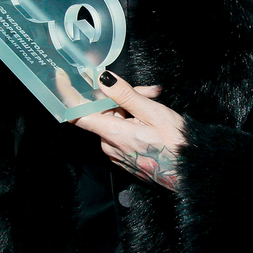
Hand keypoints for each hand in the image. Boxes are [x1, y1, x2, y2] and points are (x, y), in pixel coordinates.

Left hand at [72, 71, 185, 190]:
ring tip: (156, 103)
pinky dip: (132, 122)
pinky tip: (152, 120)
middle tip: (150, 91)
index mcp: (113, 134)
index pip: (77, 114)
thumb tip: (103, 79)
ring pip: (114, 121)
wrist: (191, 175)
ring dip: (130, 109)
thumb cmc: (178, 145)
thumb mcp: (154, 113)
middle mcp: (109, 146)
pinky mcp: (124, 158)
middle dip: (121, 97)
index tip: (61, 77)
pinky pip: (120, 134)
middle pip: (103, 113)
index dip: (67, 94)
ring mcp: (116, 154)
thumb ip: (126, 95)